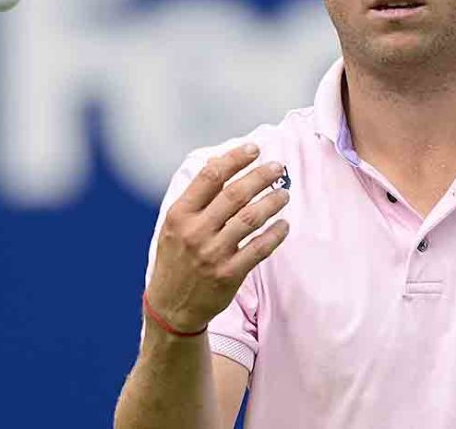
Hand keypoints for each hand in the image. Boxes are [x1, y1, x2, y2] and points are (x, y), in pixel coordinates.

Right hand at [145, 144, 290, 334]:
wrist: (171, 307)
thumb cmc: (175, 259)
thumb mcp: (174, 225)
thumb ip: (196, 197)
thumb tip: (217, 162)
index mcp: (180, 215)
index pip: (210, 177)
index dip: (235, 159)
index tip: (254, 149)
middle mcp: (196, 231)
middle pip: (235, 194)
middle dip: (261, 176)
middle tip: (278, 167)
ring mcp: (213, 253)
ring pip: (251, 218)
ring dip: (272, 202)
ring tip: (284, 194)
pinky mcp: (229, 274)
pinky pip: (259, 248)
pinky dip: (275, 234)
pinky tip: (284, 225)